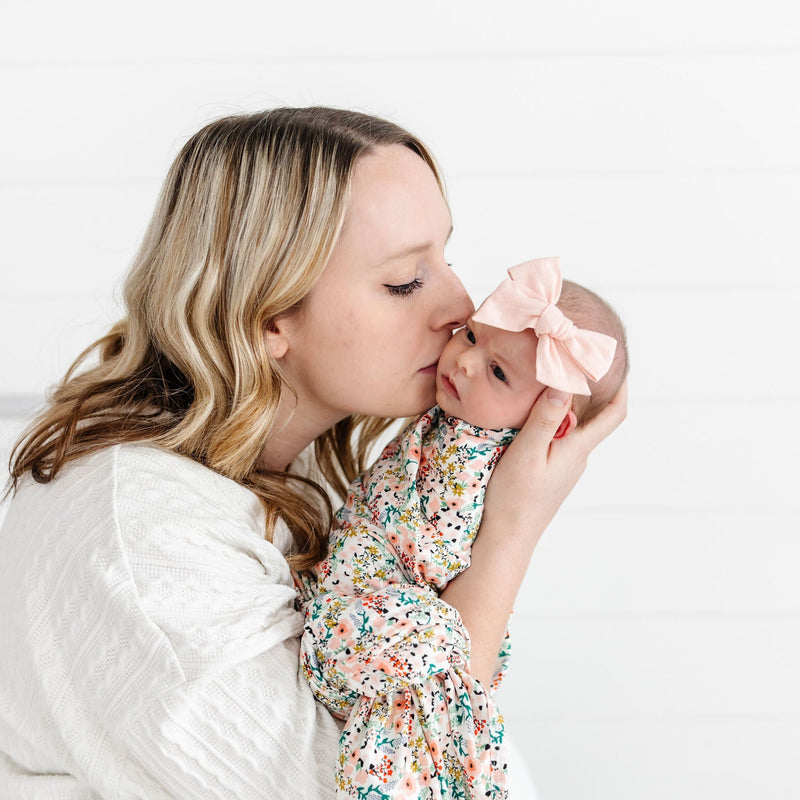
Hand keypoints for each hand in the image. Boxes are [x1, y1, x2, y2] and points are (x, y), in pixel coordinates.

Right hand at [440, 380, 626, 684]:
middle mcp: (577, 456)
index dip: (621, 387)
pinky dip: (550, 420)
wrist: (506, 537)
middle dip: (588, 388)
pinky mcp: (548, 473)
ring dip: (566, 404)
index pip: (613, 414)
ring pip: (571, 427)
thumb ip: (545, 418)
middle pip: (592, 416)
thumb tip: (565, 382)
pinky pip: (556, 439)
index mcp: (578, 448)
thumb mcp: (526, 452)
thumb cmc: (515, 497)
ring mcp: (563, 466)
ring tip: (546, 379)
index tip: (618, 363)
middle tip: (571, 360)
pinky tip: (530, 413)